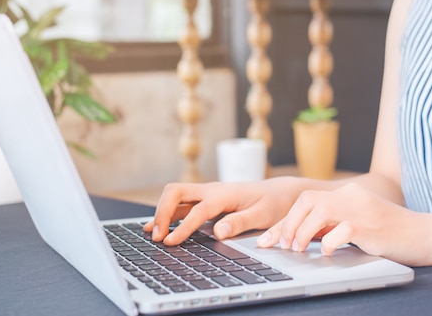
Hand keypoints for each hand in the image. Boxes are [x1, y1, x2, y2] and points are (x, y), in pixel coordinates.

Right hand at [144, 177, 304, 245]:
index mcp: (224, 194)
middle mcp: (211, 190)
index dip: (182, 227)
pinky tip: (157, 226)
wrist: (279, 191)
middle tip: (158, 236)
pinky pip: (181, 204)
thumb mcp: (262, 215)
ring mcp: (206, 193)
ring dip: (161, 212)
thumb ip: (240, 222)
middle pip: (176, 192)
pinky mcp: (205, 200)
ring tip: (151, 234)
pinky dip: (167, 213)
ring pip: (175, 196)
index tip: (170, 242)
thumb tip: (218, 232)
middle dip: (162, 212)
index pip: (197, 210)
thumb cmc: (273, 203)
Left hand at [256, 183, 431, 266]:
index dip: (285, 220)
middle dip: (288, 224)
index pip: (306, 200)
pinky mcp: (371, 226)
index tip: (268, 239)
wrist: (428, 235)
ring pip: (319, 211)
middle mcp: (352, 196)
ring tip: (297, 250)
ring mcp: (362, 209)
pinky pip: (341, 231)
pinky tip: (325, 253)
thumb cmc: (391, 234)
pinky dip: (327, 242)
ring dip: (302, 232)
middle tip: (283, 245)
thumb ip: (331, 224)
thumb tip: (298, 235)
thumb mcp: (356, 225)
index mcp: (347, 193)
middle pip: (307, 201)